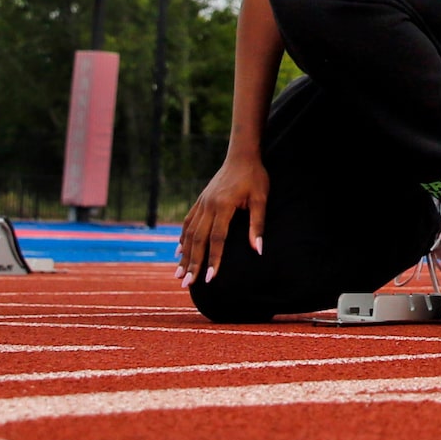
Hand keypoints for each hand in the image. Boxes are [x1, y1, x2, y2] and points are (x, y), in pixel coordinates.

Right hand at [178, 150, 267, 284]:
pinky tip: (178, 252)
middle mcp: (208, 206)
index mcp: (223, 206)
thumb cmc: (255, 177)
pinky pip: (187, 223)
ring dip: (184, 255)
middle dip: (192, 263)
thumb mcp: (261, 198)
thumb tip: (257, 250)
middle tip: (186, 284)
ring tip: (179, 274)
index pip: (216, 239)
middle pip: (198, 240)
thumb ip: (257, 224)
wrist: (241, 155)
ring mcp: (201, 203)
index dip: (213, 259)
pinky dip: (182, 239)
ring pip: (189, 233)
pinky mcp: (200, 201)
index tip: (210, 278)